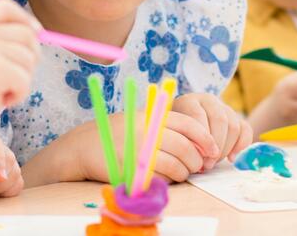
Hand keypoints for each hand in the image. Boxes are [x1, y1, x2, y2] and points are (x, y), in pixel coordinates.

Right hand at [0, 0, 40, 129]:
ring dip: (22, 80)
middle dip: (30, 58)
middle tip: (14, 77)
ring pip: (29, 59)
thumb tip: (40, 33)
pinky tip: (0, 99)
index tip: (37, 33)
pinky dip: (19, 94)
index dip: (25, 18)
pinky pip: (25, 79)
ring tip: (0, 89)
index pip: (6, 6)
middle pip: (27, 34)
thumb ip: (6, 41)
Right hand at [54, 110, 217, 184]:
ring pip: (177, 164)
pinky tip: (168, 177)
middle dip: (197, 159)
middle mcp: (147, 131)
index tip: (212, 149)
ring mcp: (140, 150)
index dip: (205, 138)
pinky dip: (171, 180)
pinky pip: (162, 177)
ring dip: (185, 172)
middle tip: (199, 165)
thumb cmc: (116, 133)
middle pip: (185, 146)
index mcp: (152, 116)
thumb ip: (164, 124)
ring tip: (184, 172)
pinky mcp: (134, 169)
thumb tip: (198, 139)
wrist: (83, 146)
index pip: (188, 124)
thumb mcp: (139, 119)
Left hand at [171, 93, 253, 170]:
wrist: (182, 122)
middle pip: (220, 120)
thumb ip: (181, 139)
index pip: (198, 116)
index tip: (199, 157)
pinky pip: (246, 129)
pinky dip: (241, 145)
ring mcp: (224, 108)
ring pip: (233, 126)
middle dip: (216, 146)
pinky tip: (231, 158)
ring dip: (226, 148)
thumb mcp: (172, 132)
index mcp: (190, 101)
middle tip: (208, 164)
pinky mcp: (237, 117)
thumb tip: (195, 155)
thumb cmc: (175, 131)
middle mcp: (209, 100)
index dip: (201, 138)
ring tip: (214, 162)